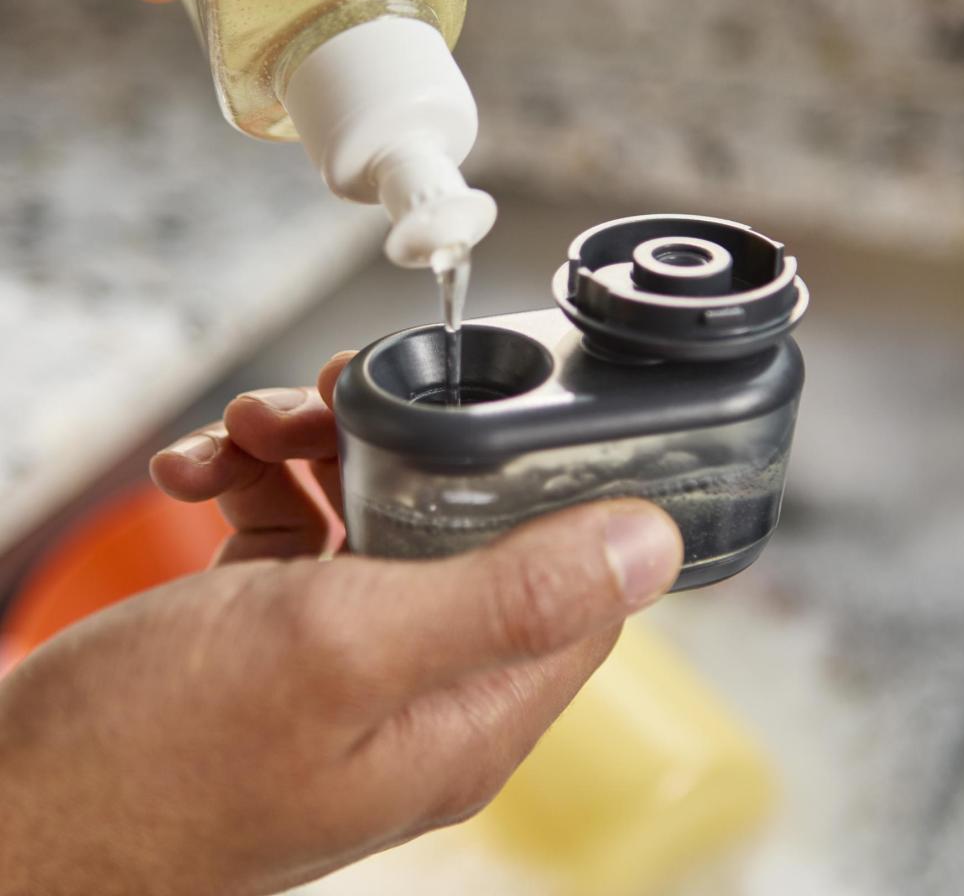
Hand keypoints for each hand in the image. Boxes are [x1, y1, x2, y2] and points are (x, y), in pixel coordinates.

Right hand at [0, 354, 682, 894]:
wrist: (9, 811)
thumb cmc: (156, 757)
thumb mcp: (347, 649)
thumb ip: (509, 595)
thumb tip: (650, 544)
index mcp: (469, 707)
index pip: (571, 584)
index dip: (545, 486)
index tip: (487, 415)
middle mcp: (419, 685)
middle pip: (460, 526)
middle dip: (400, 446)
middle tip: (332, 401)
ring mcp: (344, 658)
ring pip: (371, 511)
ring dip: (314, 449)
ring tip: (246, 433)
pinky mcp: (276, 633)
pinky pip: (297, 527)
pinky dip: (257, 481)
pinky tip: (202, 473)